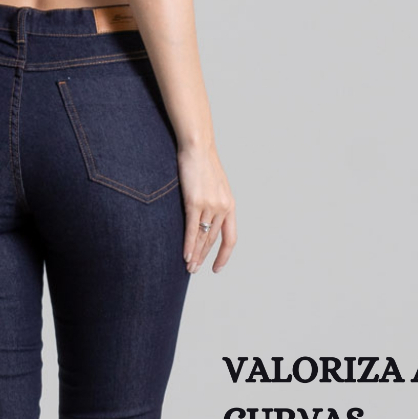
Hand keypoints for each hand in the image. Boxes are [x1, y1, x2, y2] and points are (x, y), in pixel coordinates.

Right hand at [177, 142, 235, 273]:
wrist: (198, 148)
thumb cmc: (202, 164)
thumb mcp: (214, 185)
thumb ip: (213, 201)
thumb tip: (204, 215)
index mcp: (230, 205)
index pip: (231, 237)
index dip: (224, 255)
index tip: (217, 268)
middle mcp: (223, 208)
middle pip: (213, 240)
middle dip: (204, 257)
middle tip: (195, 270)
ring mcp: (210, 206)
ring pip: (203, 238)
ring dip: (196, 255)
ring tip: (189, 268)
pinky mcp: (195, 202)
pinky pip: (193, 229)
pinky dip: (189, 245)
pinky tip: (186, 256)